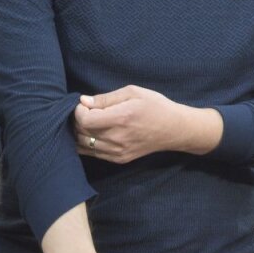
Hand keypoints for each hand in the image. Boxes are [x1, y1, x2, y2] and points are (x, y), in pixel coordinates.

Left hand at [74, 85, 220, 163]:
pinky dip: (88, 144)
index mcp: (121, 118)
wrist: (174, 129)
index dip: (79, 111)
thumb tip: (83, 101)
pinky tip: (96, 133)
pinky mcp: (119, 159)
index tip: (85, 104)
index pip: (84, 120)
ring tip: (91, 122)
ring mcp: (117, 151)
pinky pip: (93, 153)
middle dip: (78, 120)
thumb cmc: (156, 106)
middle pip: (81, 133)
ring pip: (84, 145)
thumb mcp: (134, 92)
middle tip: (88, 111)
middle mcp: (117, 138)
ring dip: (81, 133)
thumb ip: (106, 98)